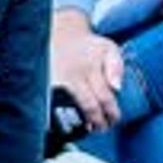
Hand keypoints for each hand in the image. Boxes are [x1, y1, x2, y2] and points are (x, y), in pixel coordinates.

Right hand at [51, 13, 125, 131]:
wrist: (60, 33)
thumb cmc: (87, 46)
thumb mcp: (108, 48)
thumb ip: (116, 66)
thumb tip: (117, 88)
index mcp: (91, 68)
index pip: (104, 97)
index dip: (111, 113)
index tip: (114, 120)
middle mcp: (73, 76)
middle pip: (88, 105)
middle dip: (97, 121)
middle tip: (102, 128)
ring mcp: (56, 81)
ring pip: (69, 108)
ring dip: (78, 121)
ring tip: (86, 128)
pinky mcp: (44, 84)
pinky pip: (52, 104)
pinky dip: (59, 115)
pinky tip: (65, 123)